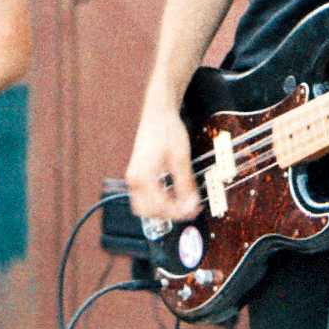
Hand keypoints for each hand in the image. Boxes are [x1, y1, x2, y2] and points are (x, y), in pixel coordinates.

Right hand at [125, 102, 200, 220]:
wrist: (158, 114)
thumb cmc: (167, 131)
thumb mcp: (181, 160)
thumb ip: (185, 185)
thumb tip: (192, 204)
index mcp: (142, 177)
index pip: (160, 207)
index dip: (179, 212)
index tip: (194, 210)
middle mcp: (134, 180)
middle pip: (148, 212)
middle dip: (168, 214)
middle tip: (188, 210)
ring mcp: (134, 178)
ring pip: (144, 207)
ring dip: (162, 210)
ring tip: (182, 204)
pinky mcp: (137, 175)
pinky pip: (144, 197)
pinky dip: (158, 201)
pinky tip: (173, 196)